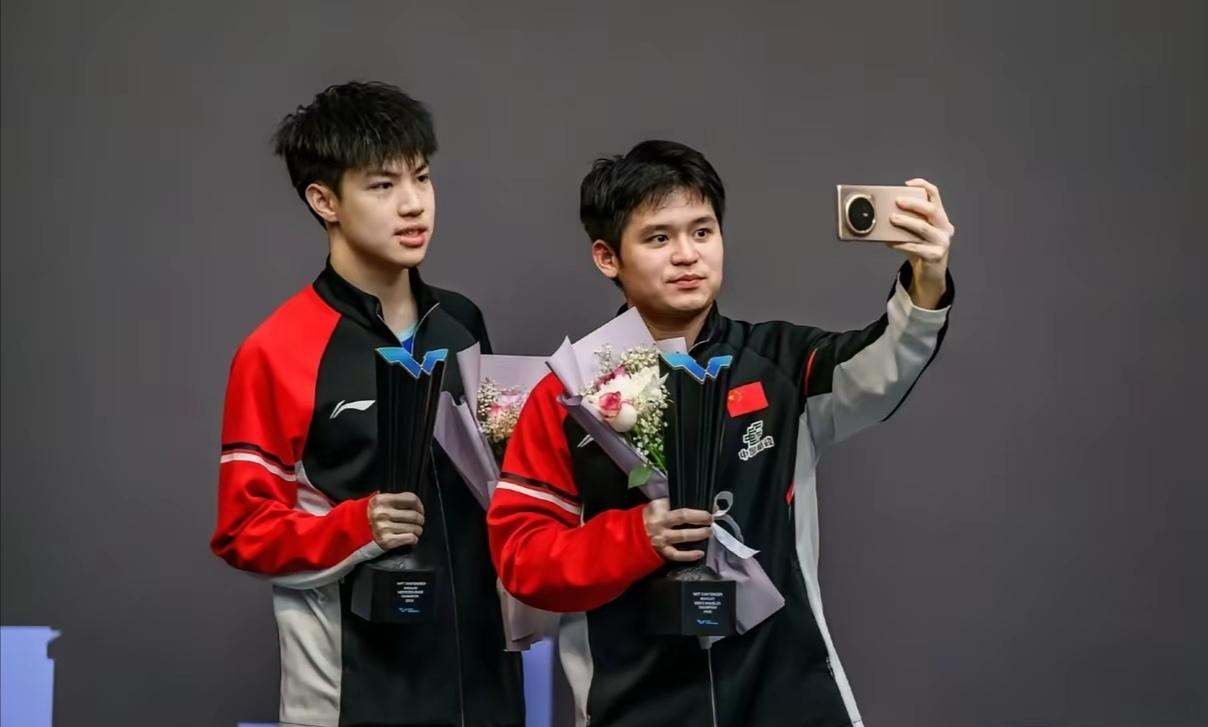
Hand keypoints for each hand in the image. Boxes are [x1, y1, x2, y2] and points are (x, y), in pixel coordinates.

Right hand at [367, 492, 424, 549]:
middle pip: (414, 515)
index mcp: (382, 500)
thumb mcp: (377, 502)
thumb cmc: (368, 516)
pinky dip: (413, 539)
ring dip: (418, 530)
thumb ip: (394, 499)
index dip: (419, 505)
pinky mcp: (386, 541)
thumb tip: (414, 503)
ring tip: (414, 530)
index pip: (411, 499)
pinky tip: (410, 538)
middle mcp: (383, 513)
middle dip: (420, 520)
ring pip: (414, 528)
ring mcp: (384, 528)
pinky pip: (410, 538)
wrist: (352, 532)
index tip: (420, 510)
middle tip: (419, 522)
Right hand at [642, 498, 712, 561]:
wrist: (632, 534)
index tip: (711, 508)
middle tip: (710, 519)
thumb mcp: (657, 506)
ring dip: (699, 534)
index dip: (697, 508)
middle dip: (700, 517)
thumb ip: (673, 505)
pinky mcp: (662, 551)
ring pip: (683, 536)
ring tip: (709, 532)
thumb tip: (698, 506)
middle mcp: (660, 522)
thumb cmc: (648, 518)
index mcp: (659, 508)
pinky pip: (677, 554)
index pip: (680, 505)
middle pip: (683, 517)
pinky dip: (689, 555)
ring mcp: (661, 538)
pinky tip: (700, 553)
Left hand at [889, 178, 954, 307]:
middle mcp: (944, 227)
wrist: (930, 271)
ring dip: (907, 222)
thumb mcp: (917, 231)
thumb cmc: (921, 246)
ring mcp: (942, 241)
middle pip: (932, 210)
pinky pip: (917, 247)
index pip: (935, 195)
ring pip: (924, 228)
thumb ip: (908, 220)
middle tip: (898, 201)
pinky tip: (891, 242)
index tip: (907, 183)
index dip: (923, 186)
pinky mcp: (936, 255)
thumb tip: (884, 213)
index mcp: (940, 216)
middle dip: (914, 204)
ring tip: (892, 219)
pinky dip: (902, 244)